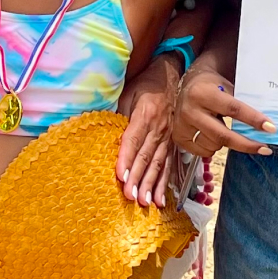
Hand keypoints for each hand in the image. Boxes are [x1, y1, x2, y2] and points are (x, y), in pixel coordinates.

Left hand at [118, 60, 178, 207]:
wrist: (172, 75)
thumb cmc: (146, 84)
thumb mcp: (129, 92)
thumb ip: (119, 113)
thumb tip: (105, 134)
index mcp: (145, 114)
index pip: (134, 139)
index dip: (127, 158)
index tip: (121, 175)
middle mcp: (159, 128)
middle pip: (147, 156)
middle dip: (138, 178)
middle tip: (131, 197)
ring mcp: (167, 137)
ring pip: (159, 164)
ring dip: (151, 185)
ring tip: (145, 203)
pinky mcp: (172, 144)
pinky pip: (169, 166)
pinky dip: (165, 184)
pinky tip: (161, 200)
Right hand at [173, 58, 273, 157]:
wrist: (187, 84)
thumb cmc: (213, 84)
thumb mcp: (227, 83)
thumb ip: (242, 100)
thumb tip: (266, 122)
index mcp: (203, 93)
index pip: (233, 109)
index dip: (254, 120)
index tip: (271, 129)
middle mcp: (190, 110)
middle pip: (223, 135)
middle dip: (247, 144)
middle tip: (265, 148)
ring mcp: (182, 125)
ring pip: (214, 145)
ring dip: (227, 142)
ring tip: (227, 129)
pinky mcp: (178, 137)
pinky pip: (203, 152)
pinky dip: (213, 147)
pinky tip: (213, 135)